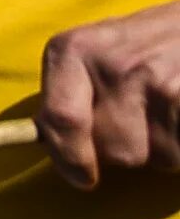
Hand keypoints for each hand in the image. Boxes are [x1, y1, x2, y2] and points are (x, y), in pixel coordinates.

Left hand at [39, 0, 179, 189]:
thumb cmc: (148, 42)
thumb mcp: (98, 49)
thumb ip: (69, 95)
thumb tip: (52, 146)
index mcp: (72, 49)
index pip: (59, 119)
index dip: (69, 158)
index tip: (83, 177)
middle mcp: (112, 64)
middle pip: (114, 151)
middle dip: (131, 149)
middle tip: (145, 116)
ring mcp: (158, 81)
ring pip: (158, 158)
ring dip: (167, 148)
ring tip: (172, 109)